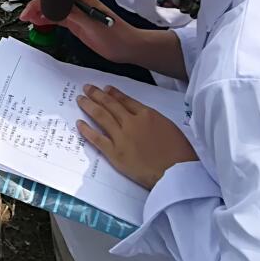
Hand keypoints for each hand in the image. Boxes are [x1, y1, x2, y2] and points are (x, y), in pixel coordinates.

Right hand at [20, 0, 135, 63]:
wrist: (128, 48)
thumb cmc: (116, 36)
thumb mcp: (91, 25)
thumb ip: (72, 15)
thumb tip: (53, 9)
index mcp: (83, 0)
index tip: (29, 7)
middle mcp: (79, 4)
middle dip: (37, 2)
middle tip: (26, 13)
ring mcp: (78, 13)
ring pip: (55, 8)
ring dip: (41, 11)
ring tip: (29, 18)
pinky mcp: (78, 23)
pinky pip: (59, 18)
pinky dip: (48, 19)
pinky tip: (41, 22)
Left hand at [77, 84, 196, 188]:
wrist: (177, 172)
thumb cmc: (180, 153)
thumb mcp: (169, 127)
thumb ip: (153, 120)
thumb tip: (143, 118)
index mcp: (147, 114)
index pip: (126, 100)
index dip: (114, 94)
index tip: (106, 89)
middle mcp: (132, 122)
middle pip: (111, 105)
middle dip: (97, 95)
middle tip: (87, 88)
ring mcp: (122, 137)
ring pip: (101, 117)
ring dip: (89, 106)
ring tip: (80, 99)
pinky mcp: (115, 153)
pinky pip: (97, 139)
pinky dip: (87, 130)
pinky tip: (79, 123)